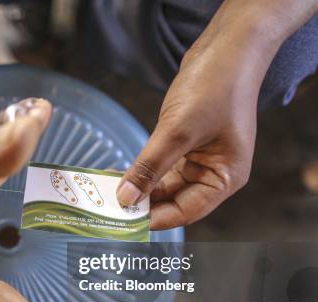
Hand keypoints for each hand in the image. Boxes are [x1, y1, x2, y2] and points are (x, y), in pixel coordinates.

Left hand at [116, 44, 256, 229]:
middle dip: (143, 204)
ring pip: (164, 183)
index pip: (187, 211)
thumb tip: (126, 198)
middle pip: (174, 200)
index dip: (155, 218)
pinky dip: (141, 170)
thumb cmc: (216, 86)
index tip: (124, 221)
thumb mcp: (178, 131)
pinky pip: (160, 165)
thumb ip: (150, 167)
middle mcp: (214, 172)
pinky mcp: (185, 143)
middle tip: (109, 209)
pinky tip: (119, 174)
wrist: (228, 46)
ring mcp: (199, 158)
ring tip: (109, 193)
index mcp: (226, 177)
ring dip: (139, 188)